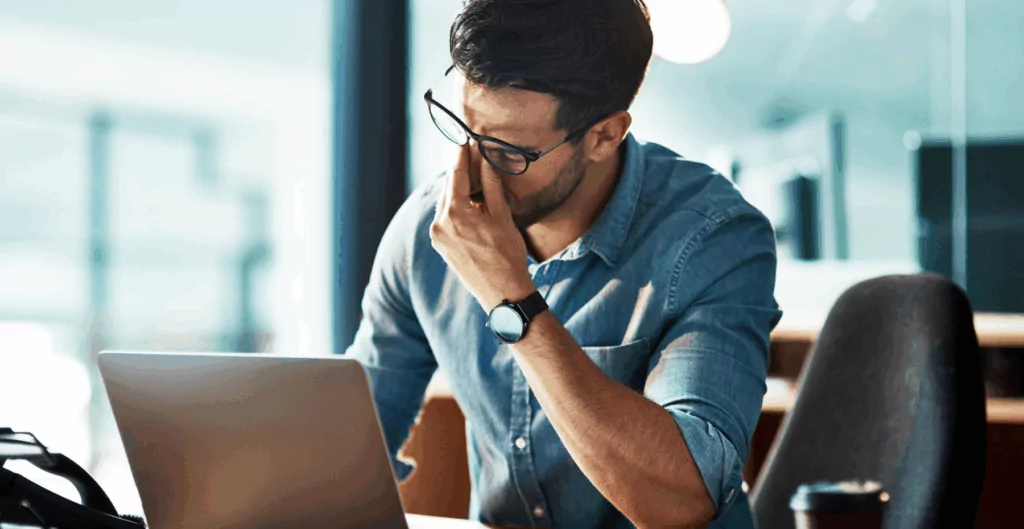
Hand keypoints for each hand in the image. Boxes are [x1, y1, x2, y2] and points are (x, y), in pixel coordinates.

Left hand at [429, 145, 534, 310]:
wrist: (503, 293)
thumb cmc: (507, 255)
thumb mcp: (502, 216)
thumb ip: (491, 186)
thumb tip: (487, 158)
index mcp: (455, 213)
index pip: (456, 174)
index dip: (461, 155)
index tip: (464, 139)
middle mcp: (440, 223)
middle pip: (449, 188)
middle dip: (459, 171)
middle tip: (469, 154)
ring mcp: (437, 236)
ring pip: (446, 203)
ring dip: (459, 190)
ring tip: (474, 179)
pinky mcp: (440, 246)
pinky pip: (446, 218)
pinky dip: (456, 207)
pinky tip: (471, 204)